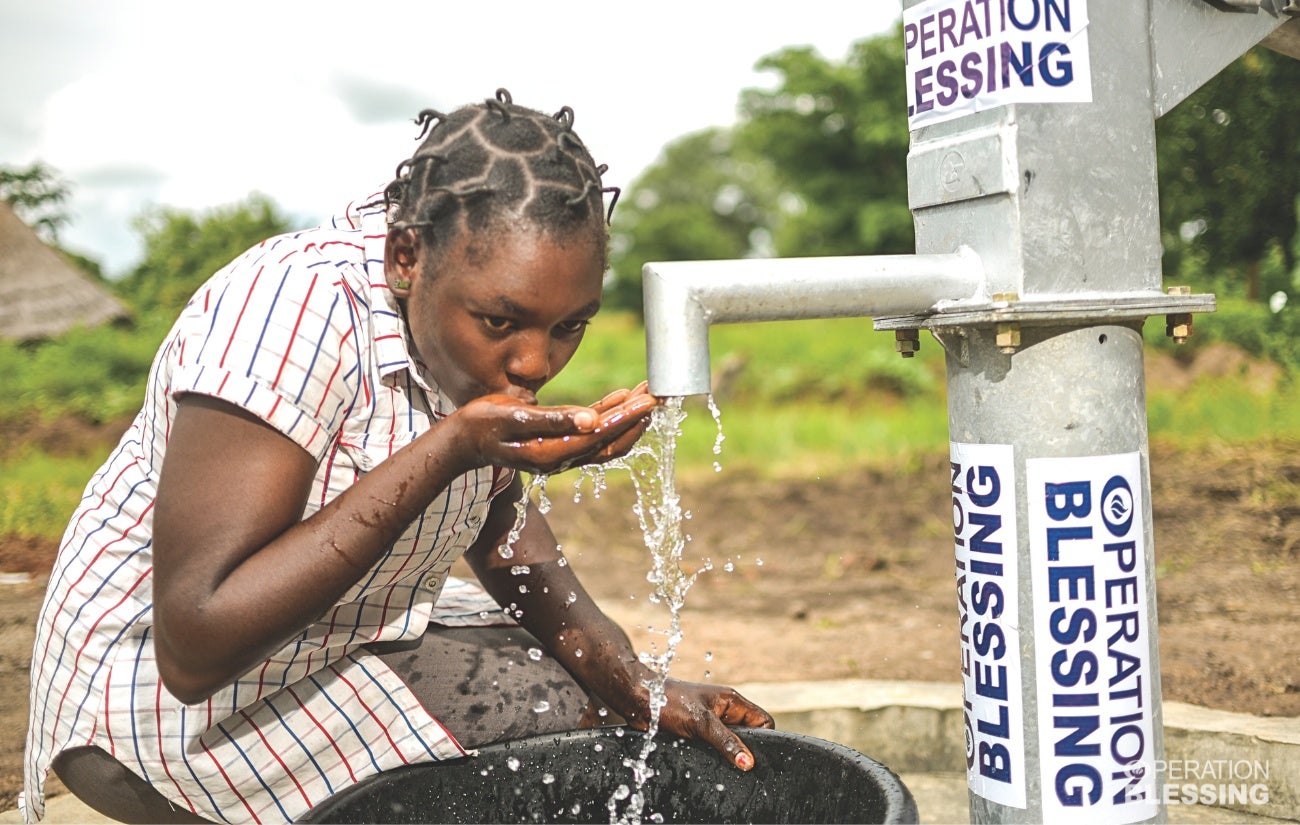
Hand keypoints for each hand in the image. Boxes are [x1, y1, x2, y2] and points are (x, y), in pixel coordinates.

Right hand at [452, 385, 656, 474]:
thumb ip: (554, 419)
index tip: (649, 399)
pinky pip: (594, 435)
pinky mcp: (560, 445)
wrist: (464, 440)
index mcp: (553, 452)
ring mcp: (562, 454)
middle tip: (660, 394)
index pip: (602, 436)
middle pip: (613, 443)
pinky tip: (621, 398)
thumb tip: (593, 420)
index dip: (628, 417)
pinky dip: (611, 416)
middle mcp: (563, 458)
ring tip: (647, 393)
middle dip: (638, 419)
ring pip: (607, 440)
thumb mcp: (515, 416)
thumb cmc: (484, 423)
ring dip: (629, 417)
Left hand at [628, 679, 774, 770]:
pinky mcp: (697, 731)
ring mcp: (711, 721)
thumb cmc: (669, 701)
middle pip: (748, 734)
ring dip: (727, 753)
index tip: (756, 756)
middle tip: (737, 762)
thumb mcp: (702, 723)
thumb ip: (727, 742)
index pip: (763, 720)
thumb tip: (749, 763)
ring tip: (719, 761)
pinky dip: (713, 755)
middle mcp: (724, 710)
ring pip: (730, 742)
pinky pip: (714, 746)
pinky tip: (707, 760)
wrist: (639, 700)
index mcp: (732, 701)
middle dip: (744, 749)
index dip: (765, 738)